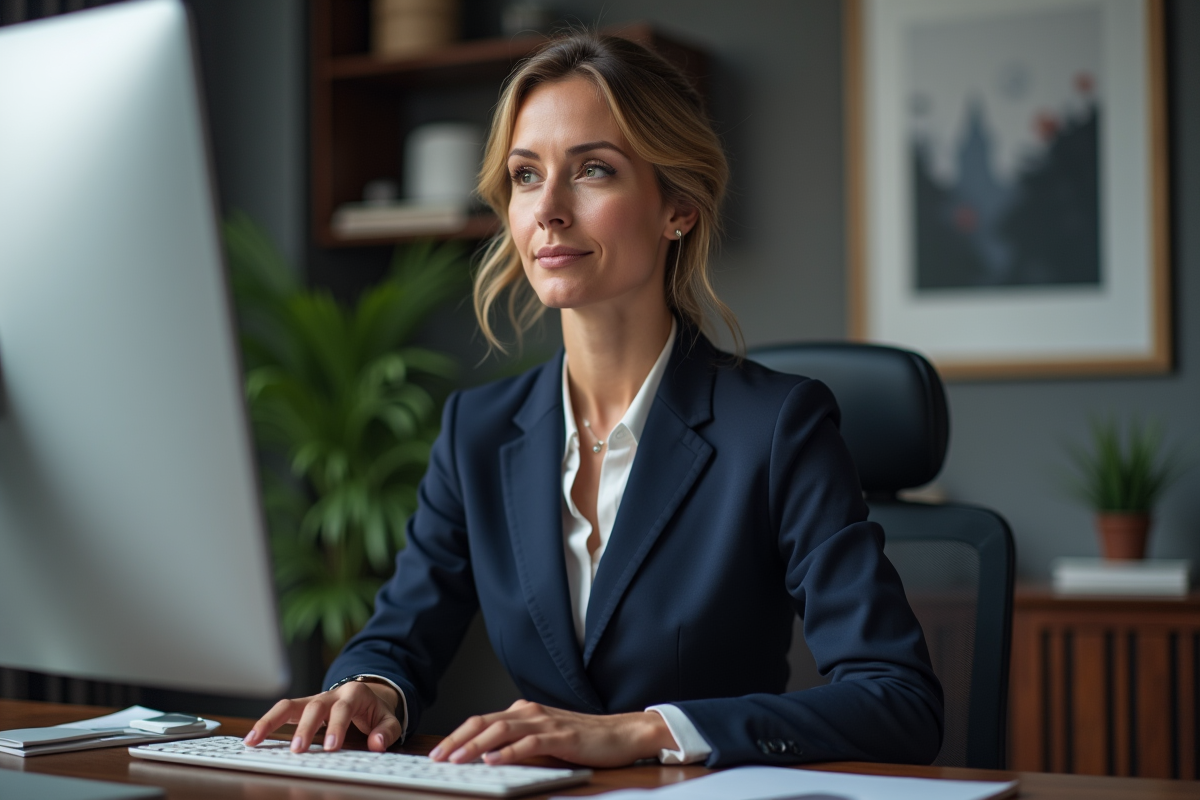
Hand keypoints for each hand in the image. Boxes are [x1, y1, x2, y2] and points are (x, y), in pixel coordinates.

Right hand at [244, 681, 401, 753]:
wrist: (366, 695)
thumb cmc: (374, 711)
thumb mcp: (388, 719)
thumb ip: (385, 731)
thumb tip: (377, 744)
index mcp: (354, 694)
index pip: (344, 708)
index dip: (336, 726)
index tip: (330, 747)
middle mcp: (330, 694)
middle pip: (314, 707)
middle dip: (305, 728)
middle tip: (298, 750)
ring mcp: (313, 699)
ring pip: (289, 705)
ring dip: (271, 721)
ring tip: (254, 740)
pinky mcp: (301, 707)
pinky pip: (281, 712)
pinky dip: (266, 723)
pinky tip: (252, 738)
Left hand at [428, 699, 676, 767]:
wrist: (621, 734)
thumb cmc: (583, 739)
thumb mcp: (544, 739)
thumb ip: (519, 742)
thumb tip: (486, 757)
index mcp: (524, 712)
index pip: (482, 721)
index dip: (457, 735)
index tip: (438, 752)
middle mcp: (530, 712)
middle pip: (484, 722)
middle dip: (457, 740)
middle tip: (437, 758)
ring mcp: (545, 722)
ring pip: (501, 730)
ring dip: (475, 745)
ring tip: (457, 760)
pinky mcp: (560, 736)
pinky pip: (529, 743)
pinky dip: (508, 751)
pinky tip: (493, 760)